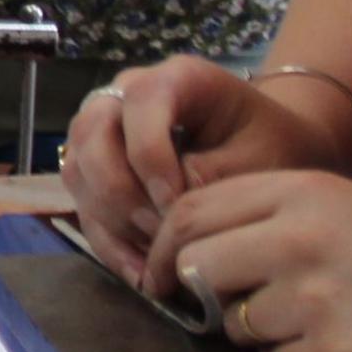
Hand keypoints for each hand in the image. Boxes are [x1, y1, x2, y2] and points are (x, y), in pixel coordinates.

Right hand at [63, 55, 351, 281]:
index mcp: (174, 78)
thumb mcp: (260, 158)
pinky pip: (81, 200)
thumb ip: (213, 176)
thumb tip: (167, 210)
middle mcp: (125, 94)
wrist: (273, 152)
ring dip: (110, 218)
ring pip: (78, 168)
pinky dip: (107, 240)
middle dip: (122, 193)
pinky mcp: (96, 165)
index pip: (140, 108)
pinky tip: (140, 274)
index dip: (151, 160)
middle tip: (161, 237)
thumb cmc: (273, 147)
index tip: (178, 208)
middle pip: (92, 135)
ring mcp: (105, 127)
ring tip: (153, 260)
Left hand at [150, 169, 351, 351]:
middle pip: (193, 269)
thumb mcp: (349, 207)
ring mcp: (314, 301)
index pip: (191, 212)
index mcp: (301, 191)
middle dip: (199, 296)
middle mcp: (297, 239)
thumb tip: (192, 261)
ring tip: (317, 328)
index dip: (164, 248)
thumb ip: (271, 221)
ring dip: (258, 336)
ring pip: (234, 326)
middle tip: (226, 311)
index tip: (162, 275)